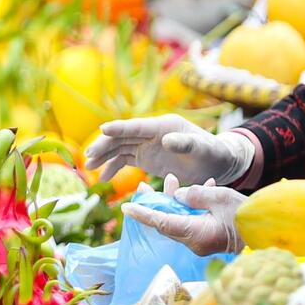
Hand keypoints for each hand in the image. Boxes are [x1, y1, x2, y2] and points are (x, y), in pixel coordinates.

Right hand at [85, 114, 255, 185]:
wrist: (215, 163)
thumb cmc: (212, 153)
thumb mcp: (202, 149)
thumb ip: (186, 144)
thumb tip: (166, 140)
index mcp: (163, 126)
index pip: (136, 126)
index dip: (120, 128)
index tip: (103, 130)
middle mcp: (151, 133)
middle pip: (122, 138)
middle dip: (104, 145)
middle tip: (88, 157)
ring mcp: (147, 145)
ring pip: (119, 149)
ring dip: (103, 156)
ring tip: (89, 167)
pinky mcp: (146, 158)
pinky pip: (124, 161)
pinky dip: (113, 168)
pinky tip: (103, 177)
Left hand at [123, 175, 245, 255]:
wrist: (268, 233)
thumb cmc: (247, 215)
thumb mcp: (221, 198)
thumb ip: (196, 195)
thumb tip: (178, 195)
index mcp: (195, 233)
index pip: (161, 222)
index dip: (142, 214)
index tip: (125, 208)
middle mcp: (194, 242)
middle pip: (167, 221)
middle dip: (156, 203)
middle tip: (143, 186)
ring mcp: (201, 242)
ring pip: (179, 220)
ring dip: (174, 201)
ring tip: (172, 180)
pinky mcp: (208, 239)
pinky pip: (193, 222)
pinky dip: (191, 207)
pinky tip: (201, 188)